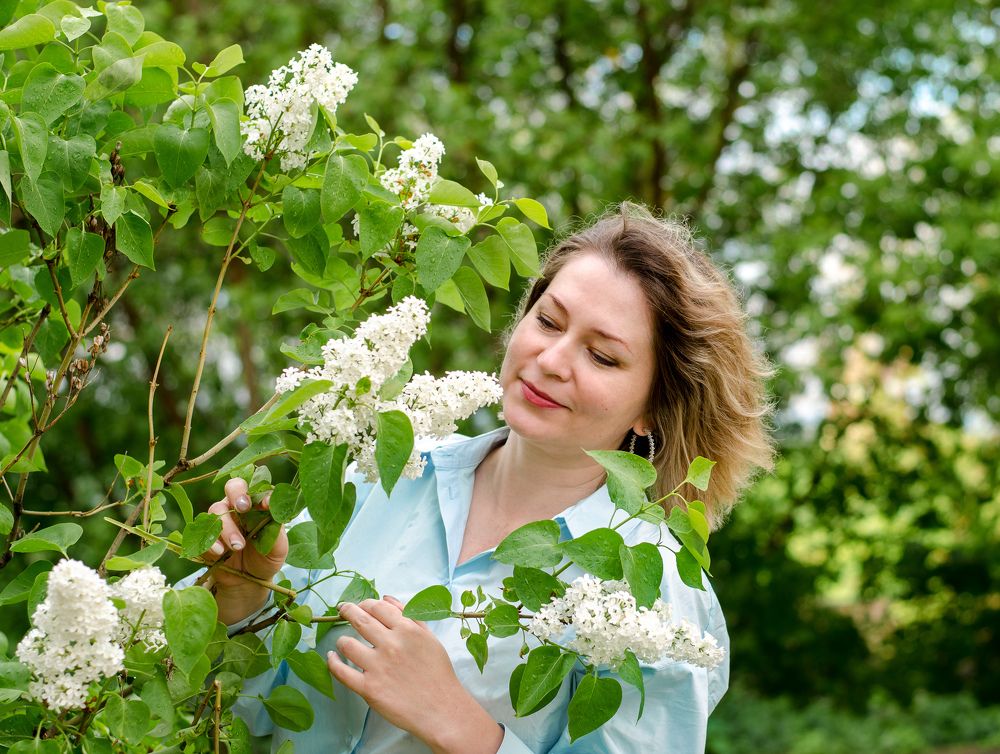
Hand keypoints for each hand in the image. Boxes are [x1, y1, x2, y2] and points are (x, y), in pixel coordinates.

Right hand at [202, 477, 288, 623]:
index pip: (259, 489)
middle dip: (237, 494)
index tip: (266, 505)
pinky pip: (203, 532)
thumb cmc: (266, 558)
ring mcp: (221, 520)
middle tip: (243, 508)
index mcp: (258, 506)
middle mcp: (238, 507)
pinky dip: (211, 541)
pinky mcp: (207, 535)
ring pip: (217, 509)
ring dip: (227, 527)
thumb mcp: (278, 547)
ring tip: (238, 546)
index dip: (261, 493)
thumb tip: (273, 509)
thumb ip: (276, 529)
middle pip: (233, 486)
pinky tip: (221, 552)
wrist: (249, 581)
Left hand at [327, 596, 503, 753]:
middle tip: (342, 611)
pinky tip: (332, 658)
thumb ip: (410, 615)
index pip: (377, 607)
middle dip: (347, 611)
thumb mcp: (429, 638)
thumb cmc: (438, 674)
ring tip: (342, 642)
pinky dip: (333, 663)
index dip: (365, 603)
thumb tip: (386, 598)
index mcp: (407, 630)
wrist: (441, 709)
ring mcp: (378, 667)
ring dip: (342, 640)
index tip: (359, 606)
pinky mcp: (369, 688)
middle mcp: (391, 645)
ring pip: (347, 644)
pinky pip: (342, 672)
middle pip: (360, 619)